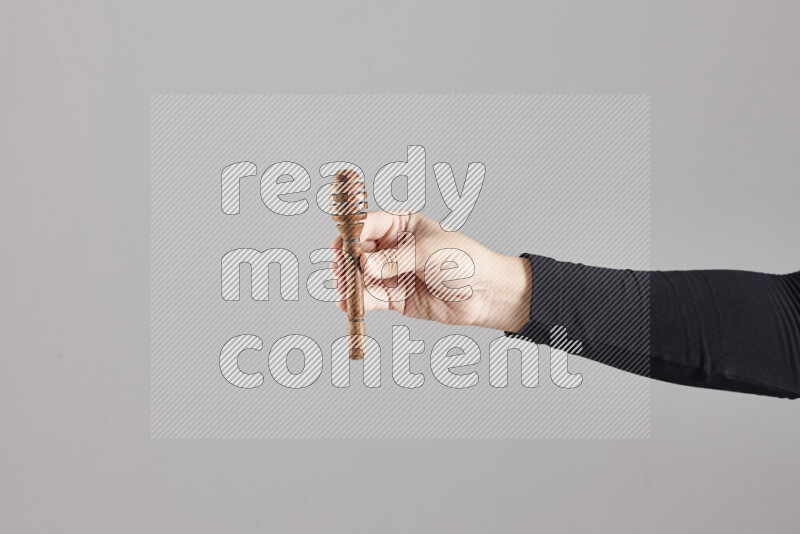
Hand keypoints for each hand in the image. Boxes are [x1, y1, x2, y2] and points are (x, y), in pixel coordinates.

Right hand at [330, 211, 531, 331]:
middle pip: (358, 251)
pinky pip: (370, 298)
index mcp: (401, 225)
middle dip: (346, 260)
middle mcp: (391, 248)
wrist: (485, 294)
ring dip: (348, 282)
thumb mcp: (428, 252)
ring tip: (343, 289)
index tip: (343, 245)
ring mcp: (391, 273)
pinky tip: (347, 303)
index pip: (368, 224)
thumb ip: (395, 260)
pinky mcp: (394, 298)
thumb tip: (365, 266)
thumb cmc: (464, 261)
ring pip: (360, 277)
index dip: (352, 233)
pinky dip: (357, 301)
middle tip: (340, 270)